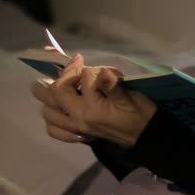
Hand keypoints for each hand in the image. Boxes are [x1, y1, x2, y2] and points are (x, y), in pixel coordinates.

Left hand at [29, 53, 157, 147]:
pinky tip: (61, 108)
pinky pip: (54, 129)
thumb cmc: (140, 114)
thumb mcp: (129, 96)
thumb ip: (111, 84)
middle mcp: (77, 120)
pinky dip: (53, 118)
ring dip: (51, 96)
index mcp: (90, 110)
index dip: (78, 67)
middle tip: (71, 69)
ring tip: (64, 84)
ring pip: (47, 111)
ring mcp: (75, 128)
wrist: (146, 136)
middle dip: (59, 77)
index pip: (75, 81)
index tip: (82, 58)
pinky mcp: (77, 134)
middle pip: (52, 94)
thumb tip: (102, 72)